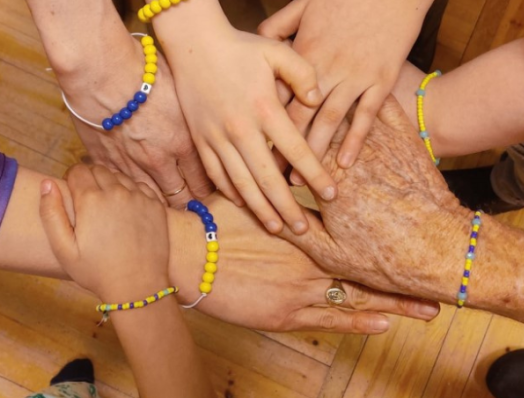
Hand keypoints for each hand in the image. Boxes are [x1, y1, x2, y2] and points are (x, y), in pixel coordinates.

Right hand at [40, 165, 170, 302]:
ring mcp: (139, 197)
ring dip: (111, 184)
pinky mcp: (156, 205)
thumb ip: (51, 213)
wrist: (137, 287)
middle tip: (88, 203)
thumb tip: (46, 183)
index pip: (78, 170)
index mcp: (91, 199)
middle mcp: (117, 192)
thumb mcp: (63, 249)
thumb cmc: (97, 272)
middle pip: (98, 170)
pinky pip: (140, 186)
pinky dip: (131, 191)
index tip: (72, 195)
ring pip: (120, 176)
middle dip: (90, 180)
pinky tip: (126, 209)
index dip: (71, 180)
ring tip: (107, 207)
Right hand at [59, 37, 212, 206]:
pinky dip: (130, 189)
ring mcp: (130, 164)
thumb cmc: (140, 67)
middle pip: (180, 196)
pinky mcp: (105, 161)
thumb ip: (191, 114)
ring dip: (160, 200)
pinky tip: (135, 188)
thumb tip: (203, 115)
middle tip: (191, 199)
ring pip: (151, 198)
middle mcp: (160, 160)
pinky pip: (123, 186)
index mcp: (183, 142)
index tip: (209, 187)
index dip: (208, 188)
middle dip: (188, 201)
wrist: (98, 68)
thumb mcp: (179, 87)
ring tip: (165, 199)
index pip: (203, 181)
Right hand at [156, 8, 335, 234]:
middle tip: (304, 228)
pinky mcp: (200, 140)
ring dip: (260, 209)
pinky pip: (216, 174)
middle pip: (268, 178)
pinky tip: (245, 205)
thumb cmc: (239, 46)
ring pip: (241, 183)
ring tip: (276, 227)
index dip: (315, 176)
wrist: (192, 42)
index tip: (331, 195)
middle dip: (287, 207)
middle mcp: (240, 128)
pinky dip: (230, 193)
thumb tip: (317, 101)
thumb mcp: (276, 50)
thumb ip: (303, 74)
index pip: (296, 151)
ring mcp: (217, 137)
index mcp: (264, 108)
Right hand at [170, 193, 441, 332]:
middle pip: (369, 262)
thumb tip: (295, 162)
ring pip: (357, 295)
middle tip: (443, 274)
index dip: (390, 230)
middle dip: (406, 269)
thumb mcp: (252, 194)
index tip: (422, 227)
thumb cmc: (211, 222)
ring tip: (429, 309)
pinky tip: (383, 325)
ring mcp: (300, 287)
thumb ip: (279, 184)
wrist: (183, 257)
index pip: (358, 227)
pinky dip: (357, 322)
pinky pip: (329, 318)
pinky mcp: (284, 313)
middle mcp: (311, 255)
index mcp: (307, 225)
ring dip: (394, 303)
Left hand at [259, 0, 429, 172]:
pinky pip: (365, 116)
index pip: (278, 95)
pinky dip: (354, 141)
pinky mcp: (381, 79)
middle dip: (282, 151)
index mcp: (305, 52)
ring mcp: (356, 76)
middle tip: (268, 181)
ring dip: (314, 155)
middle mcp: (327, 68)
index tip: (250, 151)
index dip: (263, 125)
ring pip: (329, 122)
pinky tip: (344, 164)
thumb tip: (260, 39)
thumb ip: (281, 24)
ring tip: (300, 184)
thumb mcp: (307, 3)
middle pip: (298, 117)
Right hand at [280, 96, 474, 301]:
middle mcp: (350, 154)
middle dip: (295, 116)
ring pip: (345, 106)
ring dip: (326, 97)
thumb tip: (270, 218)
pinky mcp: (405, 136)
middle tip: (280, 111)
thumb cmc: (384, 258)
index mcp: (327, 181)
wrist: (440, 248)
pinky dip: (365, 94)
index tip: (264, 144)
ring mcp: (379, 141)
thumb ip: (298, 232)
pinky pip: (381, 103)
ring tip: (311, 91)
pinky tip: (353, 87)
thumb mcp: (331, 254)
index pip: (291, 152)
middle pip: (314, 123)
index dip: (277, 146)